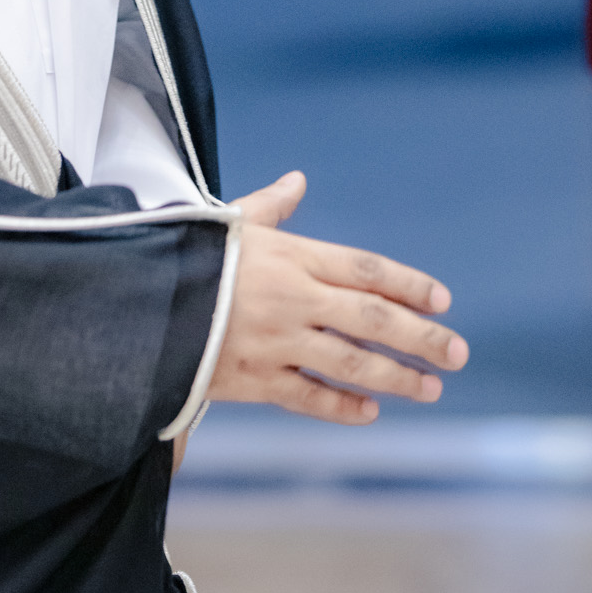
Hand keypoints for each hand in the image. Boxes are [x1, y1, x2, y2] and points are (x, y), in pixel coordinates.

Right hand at [208, 171, 467, 424]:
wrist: (133, 300)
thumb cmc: (186, 254)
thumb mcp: (229, 222)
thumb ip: (271, 207)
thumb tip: (297, 181)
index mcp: (291, 255)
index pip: (366, 268)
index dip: (409, 284)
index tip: (442, 300)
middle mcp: (292, 298)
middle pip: (373, 318)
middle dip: (421, 336)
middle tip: (457, 352)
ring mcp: (275, 341)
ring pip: (351, 363)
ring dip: (396, 376)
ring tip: (431, 387)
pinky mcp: (253, 379)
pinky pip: (309, 396)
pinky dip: (342, 406)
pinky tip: (370, 411)